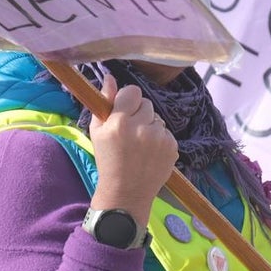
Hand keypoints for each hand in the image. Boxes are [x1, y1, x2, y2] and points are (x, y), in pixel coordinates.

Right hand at [89, 75, 177, 223]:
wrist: (126, 192)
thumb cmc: (107, 160)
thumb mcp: (98, 131)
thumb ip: (104, 102)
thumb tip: (110, 77)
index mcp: (119, 122)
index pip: (132, 91)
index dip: (128, 100)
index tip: (124, 111)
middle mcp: (141, 128)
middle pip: (146, 103)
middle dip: (139, 114)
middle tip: (130, 132)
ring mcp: (159, 138)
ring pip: (157, 118)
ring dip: (150, 126)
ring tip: (140, 146)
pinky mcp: (172, 147)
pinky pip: (166, 132)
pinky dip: (159, 140)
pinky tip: (149, 154)